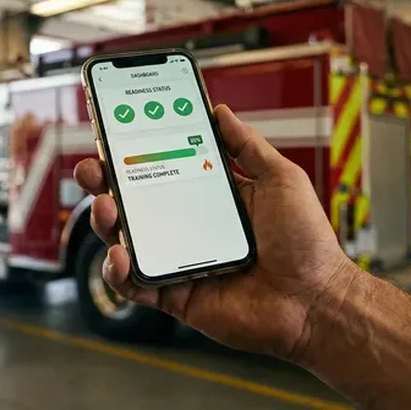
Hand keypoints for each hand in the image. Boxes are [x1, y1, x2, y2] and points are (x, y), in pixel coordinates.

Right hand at [74, 105, 356, 360]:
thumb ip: (246, 145)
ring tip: (107, 206)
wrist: (316, 300)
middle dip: (105, 182)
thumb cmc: (305, 241)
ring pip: (126, 239)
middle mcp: (189, 226)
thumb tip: (220, 111)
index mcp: (209, 197)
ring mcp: (179, 260)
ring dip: (106, 221)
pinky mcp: (175, 295)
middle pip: (134, 201)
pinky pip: (135, 283)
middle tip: (94, 168)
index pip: (162, 168)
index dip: (135, 151)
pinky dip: (119, 270)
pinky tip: (121, 255)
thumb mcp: (279, 178)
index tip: (114, 131)